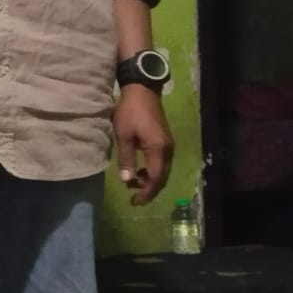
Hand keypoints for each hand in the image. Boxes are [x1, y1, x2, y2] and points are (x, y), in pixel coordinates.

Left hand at [114, 86, 173, 204]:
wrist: (142, 91)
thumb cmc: (130, 112)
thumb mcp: (124, 135)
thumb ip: (126, 159)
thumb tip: (127, 180)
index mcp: (158, 150)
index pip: (155, 179)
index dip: (146, 192)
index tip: (134, 202)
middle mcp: (168, 150)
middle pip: (162, 177)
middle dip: (149, 189)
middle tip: (134, 198)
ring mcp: (168, 145)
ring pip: (162, 170)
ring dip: (149, 180)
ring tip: (133, 184)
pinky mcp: (165, 140)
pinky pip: (161, 162)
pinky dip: (151, 170)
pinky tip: (139, 170)